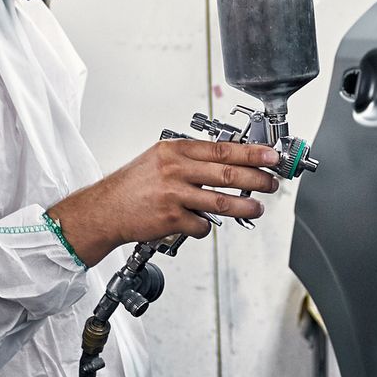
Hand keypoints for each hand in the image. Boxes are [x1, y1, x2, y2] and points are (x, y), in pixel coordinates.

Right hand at [48, 139, 278, 263]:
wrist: (104, 210)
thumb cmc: (132, 184)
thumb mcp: (159, 158)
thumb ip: (190, 157)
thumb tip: (227, 159)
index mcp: (175, 150)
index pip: (223, 149)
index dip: (252, 153)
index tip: (271, 156)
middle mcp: (175, 170)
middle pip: (228, 174)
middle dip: (257, 179)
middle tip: (272, 182)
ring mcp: (173, 195)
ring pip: (221, 202)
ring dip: (245, 206)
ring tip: (257, 207)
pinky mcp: (170, 219)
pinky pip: (201, 225)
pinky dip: (207, 226)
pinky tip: (204, 223)